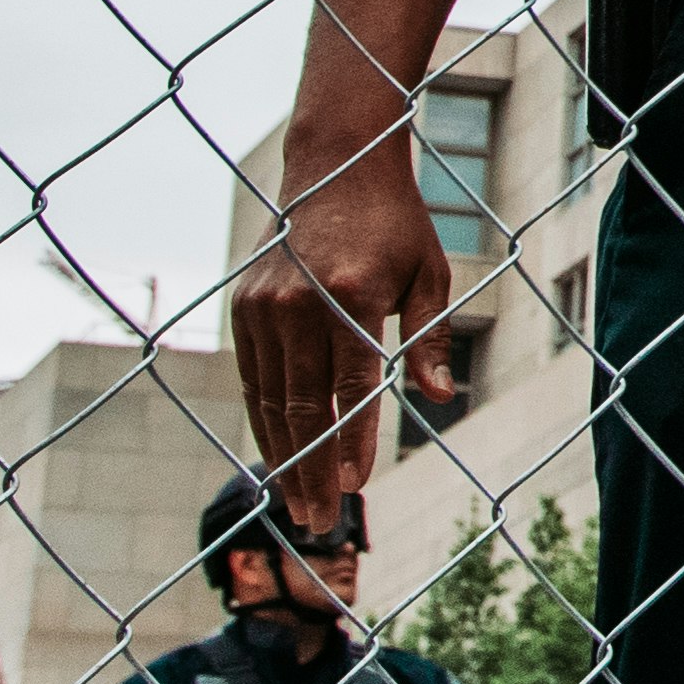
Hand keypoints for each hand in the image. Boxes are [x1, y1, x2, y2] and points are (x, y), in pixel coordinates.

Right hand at [229, 138, 449, 525]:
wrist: (334, 162)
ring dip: (284, 455)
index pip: (351, 384)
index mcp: (353, 293)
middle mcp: (300, 302)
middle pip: (304, 404)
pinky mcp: (245, 307)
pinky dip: (265, 419)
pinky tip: (279, 454)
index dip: (353, 439)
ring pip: (270, 398)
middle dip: (313, 468)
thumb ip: (428, 338)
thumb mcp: (428, 273)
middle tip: (321, 521)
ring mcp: (265, 305)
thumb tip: (438, 397)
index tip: (357, 486)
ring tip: (299, 503)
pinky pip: (253, 377)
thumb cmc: (394, 224)